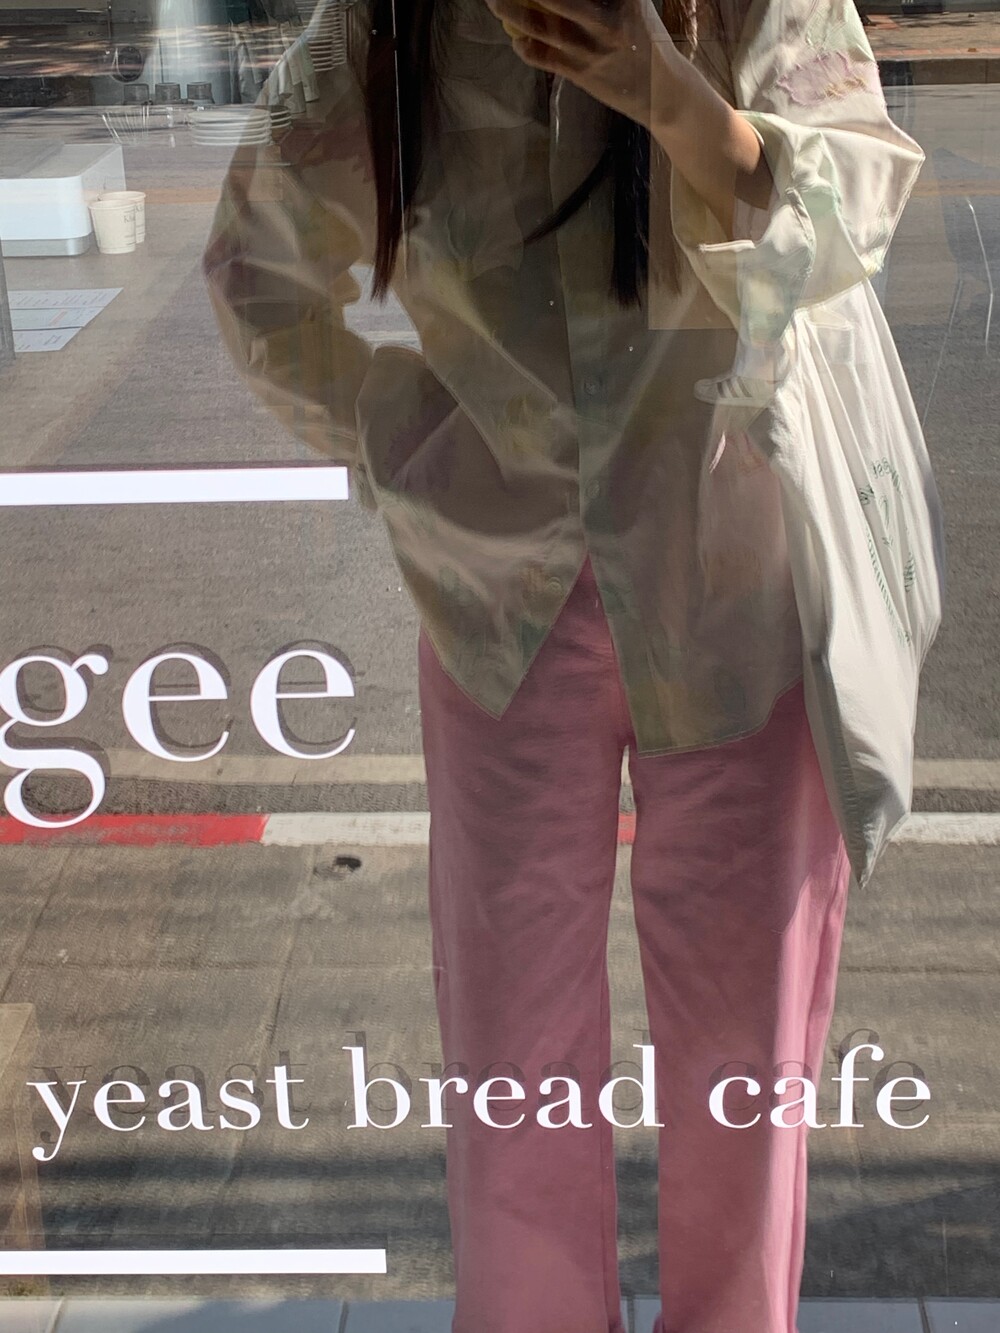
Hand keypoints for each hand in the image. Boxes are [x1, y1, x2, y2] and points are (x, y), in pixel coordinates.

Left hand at [484, 0, 676, 130]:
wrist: (663, 92)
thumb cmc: (646, 42)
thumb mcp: (637, 8)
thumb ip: (609, 0)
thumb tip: (559, 1)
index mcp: (626, 0)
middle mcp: (609, 22)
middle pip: (561, 0)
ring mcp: (594, 50)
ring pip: (546, 28)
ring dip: (515, 14)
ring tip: (496, 3)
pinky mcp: (584, 74)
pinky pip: (548, 60)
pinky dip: (528, 50)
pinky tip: (516, 41)